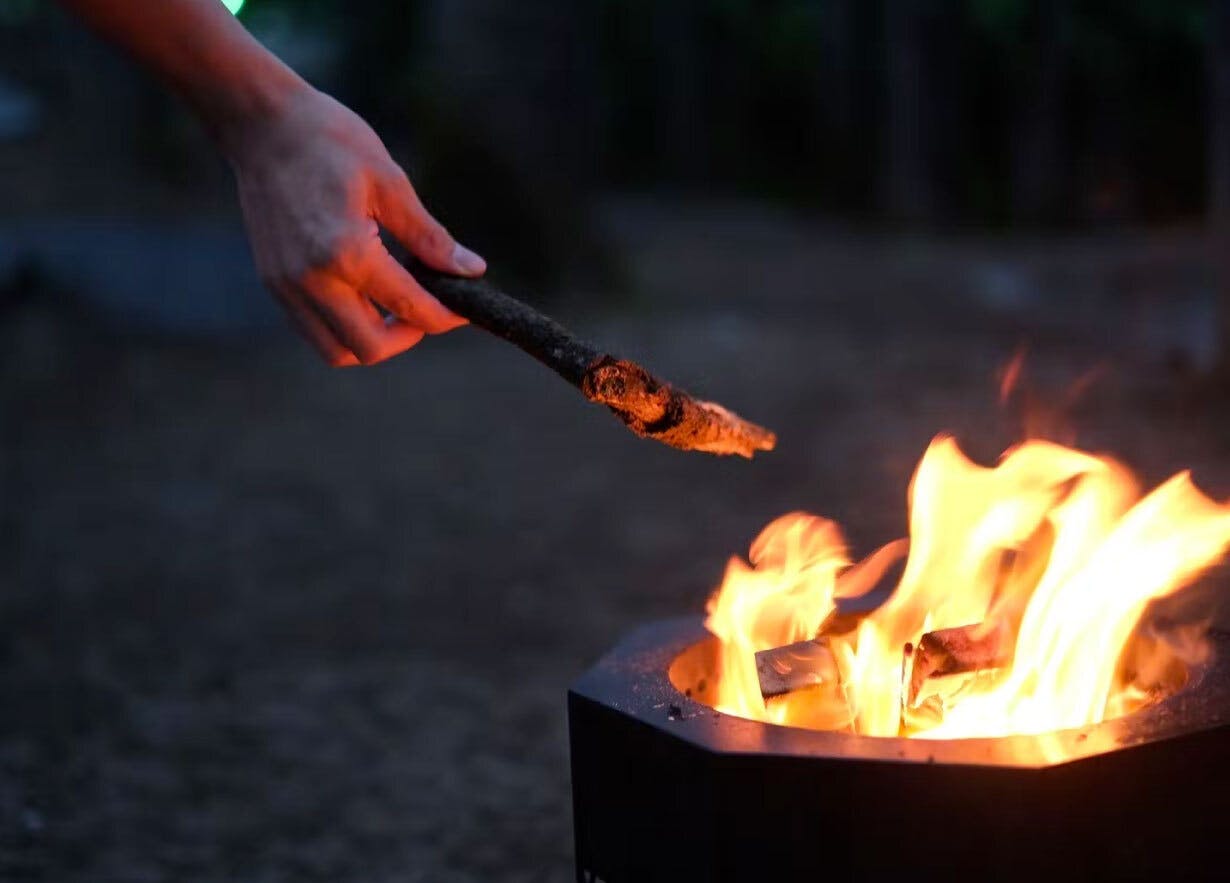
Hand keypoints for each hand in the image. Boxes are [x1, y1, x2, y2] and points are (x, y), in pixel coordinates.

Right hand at [223, 86, 485, 365]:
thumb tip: (470, 269)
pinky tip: (364, 296)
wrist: (261, 124)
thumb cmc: (329, 141)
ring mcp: (286, 285)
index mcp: (346, 252)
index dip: (444, 317)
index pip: (408, 308)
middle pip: (369, 348)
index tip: (462, 310)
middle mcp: (312, 279)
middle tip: (426, 308)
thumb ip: (429, 236)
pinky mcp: (273, 282)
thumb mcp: (389, 182)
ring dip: (372, 340)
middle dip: (407, 337)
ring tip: (394, 307)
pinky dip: (344, 328)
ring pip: (336, 351)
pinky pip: (313, 330)